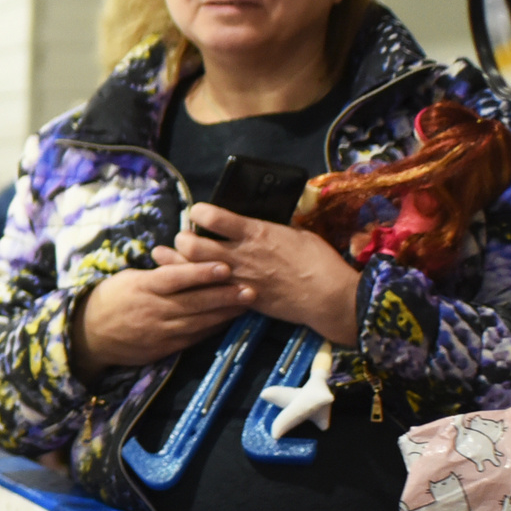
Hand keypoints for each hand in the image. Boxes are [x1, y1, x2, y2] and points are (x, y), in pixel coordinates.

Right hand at [68, 261, 250, 376]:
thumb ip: (158, 272)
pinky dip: (212, 329)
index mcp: (143, 287)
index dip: (201, 273)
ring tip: (247, 303)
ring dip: (225, 313)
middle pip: (194, 302)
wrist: (90, 335)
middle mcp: (153, 310)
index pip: (175, 278)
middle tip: (251, 287)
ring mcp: (160, 331)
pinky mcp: (164, 347)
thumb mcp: (129, 278)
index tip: (224, 266)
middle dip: (224, 295)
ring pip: (198, 321)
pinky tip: (228, 320)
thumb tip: (184, 257)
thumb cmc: (111, 299)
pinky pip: (193, 337)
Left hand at [161, 204, 360, 344]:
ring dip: (184, 263)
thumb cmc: (319, 260)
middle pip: (190, 245)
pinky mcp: (240, 299)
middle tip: (187, 239)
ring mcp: (238, 278)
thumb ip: (271, 228)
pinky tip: (200, 283)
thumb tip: (259, 223)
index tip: (200, 213)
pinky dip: (200, 286)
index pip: (211, 217)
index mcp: (255, 232)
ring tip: (186, 260)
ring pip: (193, 270)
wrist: (328, 297)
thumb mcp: (296, 233)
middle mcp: (240, 254)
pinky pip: (209, 292)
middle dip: (182, 239)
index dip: (199, 212)